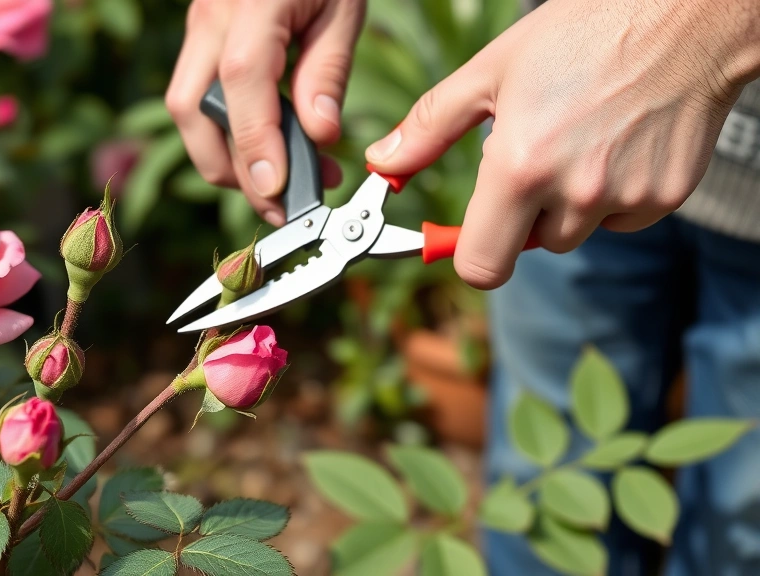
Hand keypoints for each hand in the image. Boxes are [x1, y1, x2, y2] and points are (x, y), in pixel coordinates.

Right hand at [166, 0, 365, 226]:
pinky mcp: (199, 42)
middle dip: (229, 168)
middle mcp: (210, 18)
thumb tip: (320, 137)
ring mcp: (197, 29)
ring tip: (280, 182)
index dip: (255, 140)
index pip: (241, 80)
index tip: (277, 189)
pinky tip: (266, 151)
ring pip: (187, 111)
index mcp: (253, 3)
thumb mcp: (344, 10)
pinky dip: (225, 136)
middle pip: (191, 109)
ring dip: (224, 158)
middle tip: (281, 204)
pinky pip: (197, 100)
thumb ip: (328, 72)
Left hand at [365, 0, 759, 288]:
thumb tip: (382, 164)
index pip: (482, 267)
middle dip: (521, 220)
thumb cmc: (580, 34)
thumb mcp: (490, 73)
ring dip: (567, 204)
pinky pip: (620, 220)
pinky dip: (612, 196)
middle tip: (531, 163)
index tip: (470, 233)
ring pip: (575, 233)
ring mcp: (625, 198)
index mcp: (521, 168)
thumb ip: (429, 128)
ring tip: (579, 141)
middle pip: (529, 249)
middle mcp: (574, 193)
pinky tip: (617, 144)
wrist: (683, 17)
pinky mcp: (666, 197)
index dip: (470, 255)